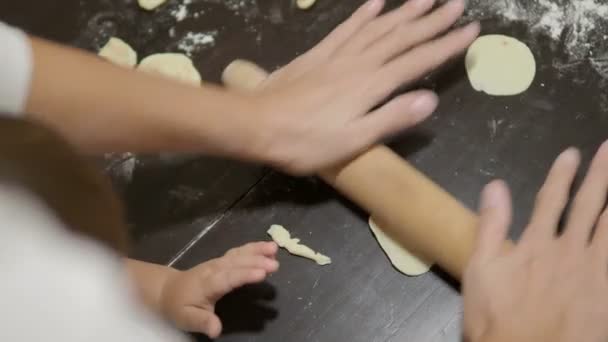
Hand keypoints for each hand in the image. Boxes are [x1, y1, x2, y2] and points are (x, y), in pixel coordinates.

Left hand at [159, 242, 278, 337]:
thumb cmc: (179, 306)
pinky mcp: (223, 260)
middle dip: (256, 261)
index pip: (228, 278)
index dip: (245, 275)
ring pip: (239, 254)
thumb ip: (202, 322)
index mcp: (207, 283)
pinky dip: (254, 248)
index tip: (262, 273)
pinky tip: (269, 247)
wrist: (167, 290)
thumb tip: (216, 330)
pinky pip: (240, 252)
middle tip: (275, 264)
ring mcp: (219, 262)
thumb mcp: (186, 318)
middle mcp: (214, 269)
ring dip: (257, 250)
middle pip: (237, 263)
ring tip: (274, 248)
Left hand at [253, 0, 478, 173]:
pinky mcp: (318, 54)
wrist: (256, 124)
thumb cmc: (305, 141)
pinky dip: (363, 14)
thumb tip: (431, 99)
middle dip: (432, 20)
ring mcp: (337, 55)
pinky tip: (376, 2)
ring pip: (378, 27)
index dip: (445, 45)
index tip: (471, 29)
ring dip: (404, 11)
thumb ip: (391, 118)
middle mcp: (359, 62)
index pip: (417, 61)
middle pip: (402, 37)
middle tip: (457, 3)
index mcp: (371, 85)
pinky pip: (346, 28)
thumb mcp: (352, 140)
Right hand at [463, 142, 607, 341]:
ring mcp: (594, 273)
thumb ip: (490, 225)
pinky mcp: (607, 294)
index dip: (561, 175)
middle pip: (589, 206)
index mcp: (537, 243)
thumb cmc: (497, 317)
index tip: (572, 153)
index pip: (550, 200)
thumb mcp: (481, 270)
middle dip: (602, 176)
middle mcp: (570, 251)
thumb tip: (496, 185)